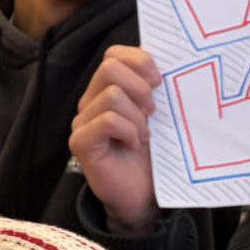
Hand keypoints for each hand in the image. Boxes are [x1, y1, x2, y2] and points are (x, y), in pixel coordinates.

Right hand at [69, 45, 163, 232]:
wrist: (142, 194)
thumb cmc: (152, 153)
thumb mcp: (157, 114)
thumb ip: (153, 89)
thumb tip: (168, 64)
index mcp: (107, 89)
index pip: (114, 54)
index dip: (139, 61)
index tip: (160, 81)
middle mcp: (90, 101)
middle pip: (110, 68)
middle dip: (140, 87)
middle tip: (152, 111)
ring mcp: (82, 121)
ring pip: (111, 95)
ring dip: (137, 117)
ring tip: (144, 135)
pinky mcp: (80, 142)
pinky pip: (108, 121)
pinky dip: (129, 131)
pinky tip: (134, 145)